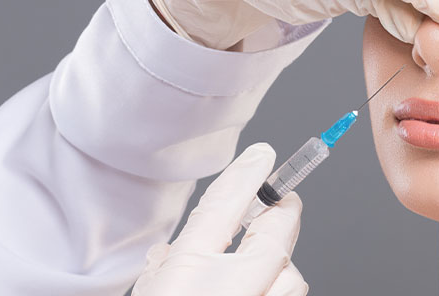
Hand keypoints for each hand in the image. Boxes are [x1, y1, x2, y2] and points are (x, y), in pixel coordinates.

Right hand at [132, 143, 307, 294]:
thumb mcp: (147, 294)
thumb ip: (162, 267)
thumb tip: (167, 255)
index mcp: (187, 273)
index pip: (223, 207)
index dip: (247, 176)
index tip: (261, 156)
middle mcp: (229, 289)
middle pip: (274, 234)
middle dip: (283, 213)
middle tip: (283, 200)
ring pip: (291, 274)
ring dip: (283, 259)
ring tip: (269, 256)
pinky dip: (281, 286)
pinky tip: (266, 288)